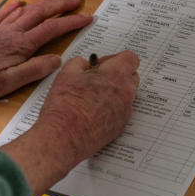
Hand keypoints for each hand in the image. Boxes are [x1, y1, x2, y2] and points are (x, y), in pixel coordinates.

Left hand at [0, 0, 91, 106]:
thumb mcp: (9, 84)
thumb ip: (35, 70)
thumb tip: (57, 60)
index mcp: (20, 46)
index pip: (52, 29)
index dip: (72, 22)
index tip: (88, 17)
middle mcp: (10, 34)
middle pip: (40, 13)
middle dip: (61, 5)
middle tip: (76, 2)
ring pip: (24, 11)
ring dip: (43, 4)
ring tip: (55, 2)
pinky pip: (2, 15)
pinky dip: (14, 8)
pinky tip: (18, 4)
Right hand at [0, 51, 140, 195]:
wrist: (63, 137)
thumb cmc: (65, 106)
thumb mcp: (66, 73)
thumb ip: (80, 63)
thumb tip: (86, 65)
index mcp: (116, 75)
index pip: (131, 58)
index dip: (115, 58)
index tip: (101, 65)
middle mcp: (126, 93)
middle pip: (131, 76)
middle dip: (116, 75)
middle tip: (96, 80)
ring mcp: (125, 111)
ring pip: (126, 95)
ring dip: (114, 92)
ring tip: (92, 97)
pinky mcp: (120, 126)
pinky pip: (121, 111)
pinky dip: (111, 108)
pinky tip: (92, 112)